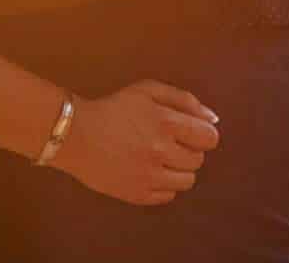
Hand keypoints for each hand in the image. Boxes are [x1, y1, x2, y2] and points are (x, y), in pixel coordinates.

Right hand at [50, 81, 220, 206]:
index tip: (189, 132)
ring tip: (159, 158)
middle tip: (168, 142)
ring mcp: (150, 177)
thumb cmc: (113, 108)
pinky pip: (168, 196)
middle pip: (199, 160)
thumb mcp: (148, 91)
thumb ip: (184, 100)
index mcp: (166, 123)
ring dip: (178, 169)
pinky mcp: (137, 195)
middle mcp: (161, 152)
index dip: (202, 134)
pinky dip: (163, 185)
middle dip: (188, 150)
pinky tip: (148, 171)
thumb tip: (213, 119)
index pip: (209, 138)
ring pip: (187, 181)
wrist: (76, 135)